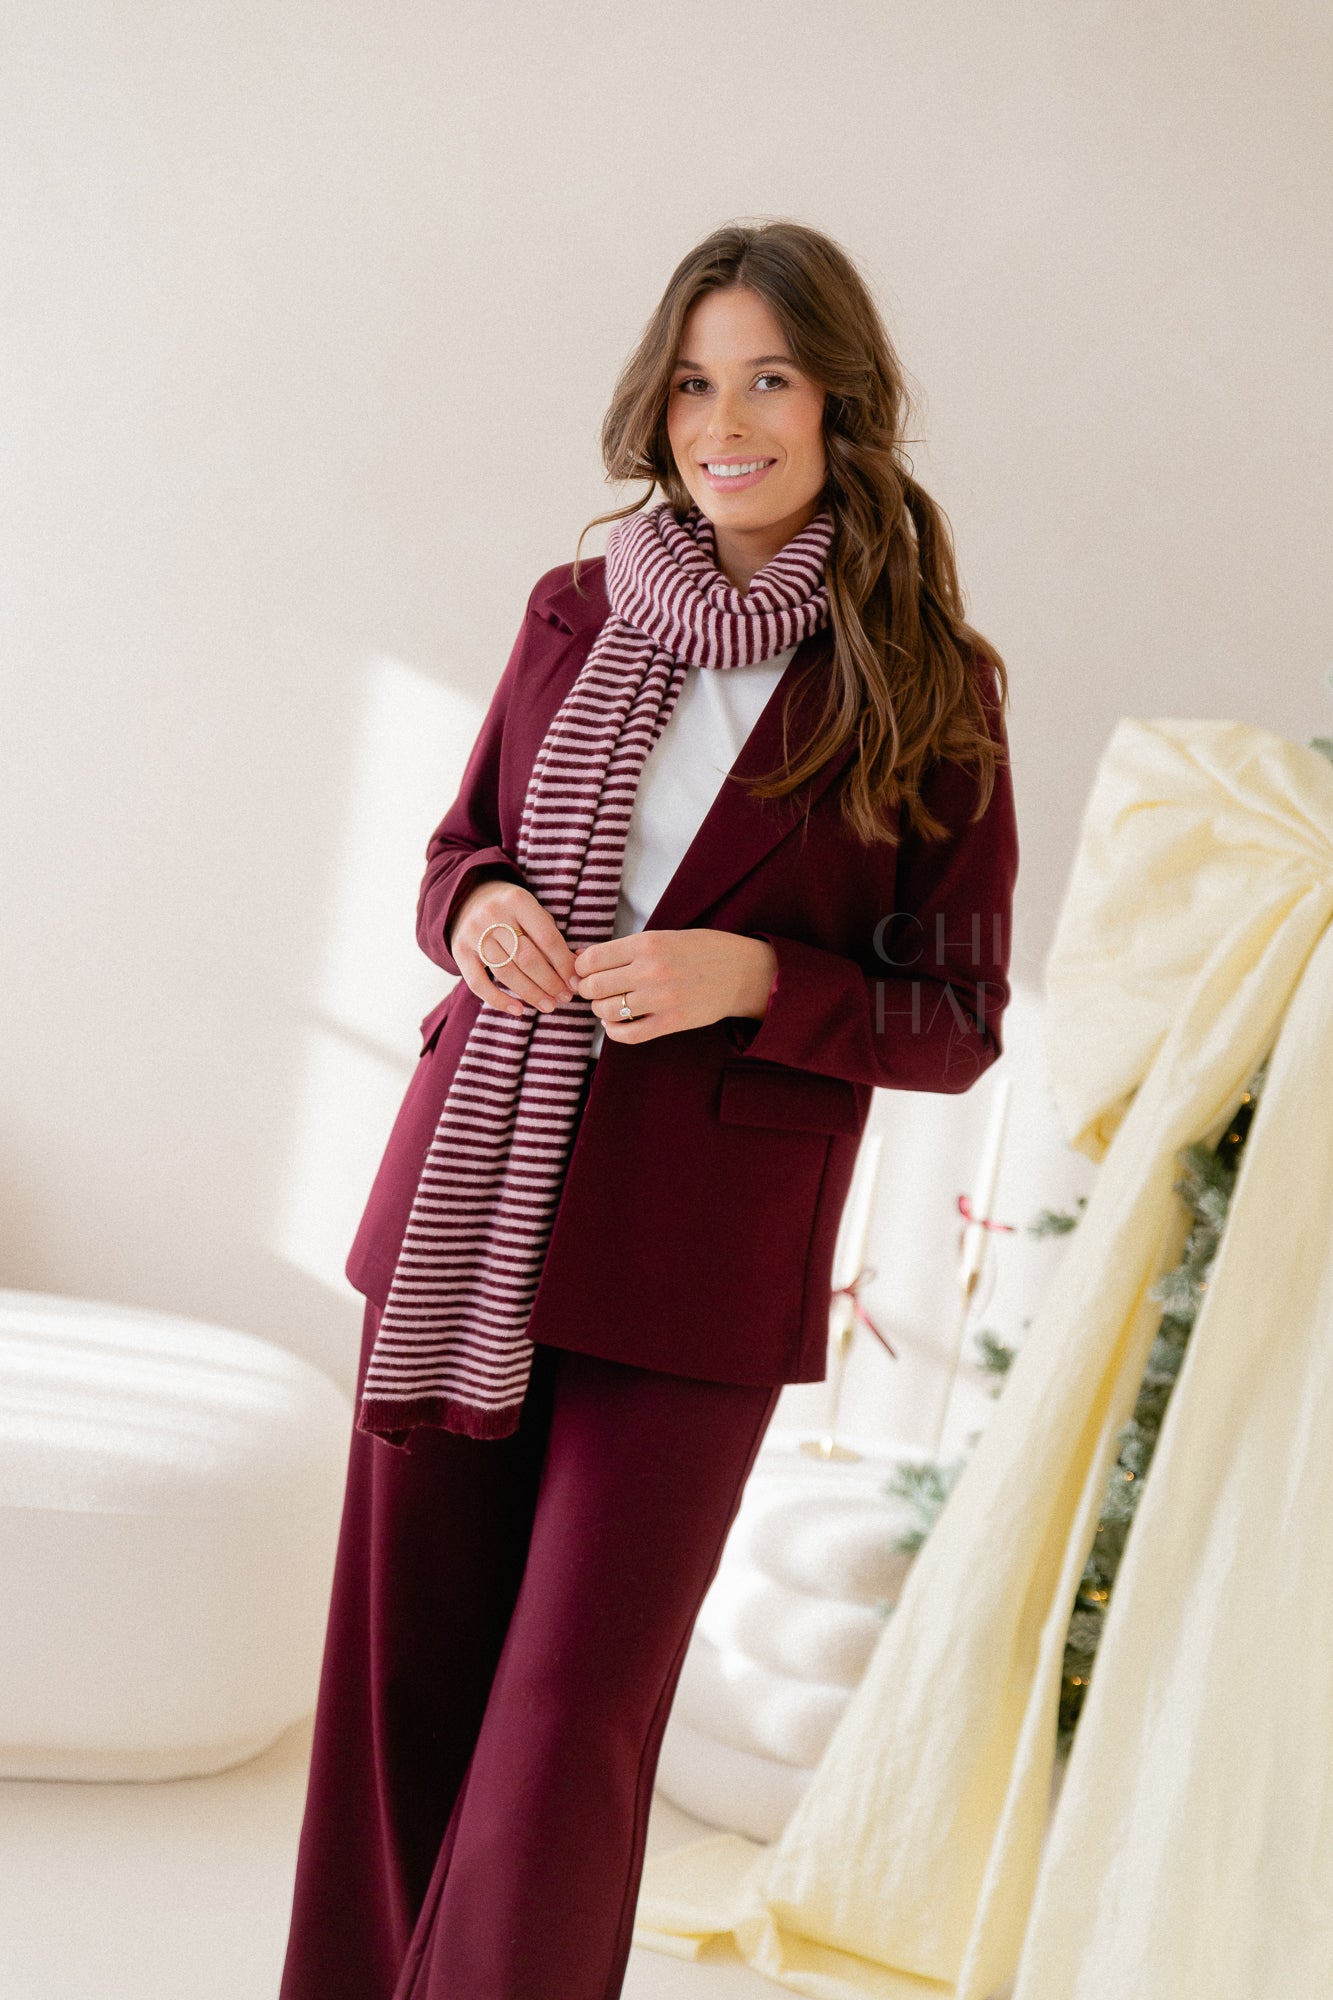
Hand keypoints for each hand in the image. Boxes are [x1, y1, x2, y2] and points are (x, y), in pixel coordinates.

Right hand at [450, 877, 578, 1017]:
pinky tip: (518, 1010)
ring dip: (531, 993)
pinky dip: (498, 1000)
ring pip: (506, 972)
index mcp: (518, 901)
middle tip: (564, 998)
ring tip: (548, 1006)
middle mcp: (493, 915)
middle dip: (549, 982)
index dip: (564, 964)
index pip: (547, 938)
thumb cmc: (512, 911)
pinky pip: (478, 983)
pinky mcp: (459, 951)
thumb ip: (551, 938)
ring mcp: (473, 933)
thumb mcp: (532, 912)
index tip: (576, 983)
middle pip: (527, 958)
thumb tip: (574, 974)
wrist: (468, 898)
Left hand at [572, 929, 776, 1043]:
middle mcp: (651, 970)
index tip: (584, 972)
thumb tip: (581, 959)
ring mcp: (661, 998)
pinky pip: (628, 1034)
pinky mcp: (671, 1022)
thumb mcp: (663, 937)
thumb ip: (625, 949)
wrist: (742, 972)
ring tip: (608, 1005)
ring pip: (607, 1011)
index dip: (580, 968)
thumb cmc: (701, 950)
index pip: (592, 959)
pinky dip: (613, 1031)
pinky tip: (616, 1024)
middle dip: (588, 990)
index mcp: (647, 943)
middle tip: (594, 990)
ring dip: (600, 1010)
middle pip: (595, 986)